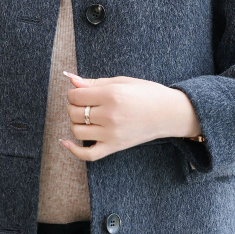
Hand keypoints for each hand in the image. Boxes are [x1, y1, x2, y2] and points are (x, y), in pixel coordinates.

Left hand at [59, 71, 198, 161]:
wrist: (169, 113)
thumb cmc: (146, 93)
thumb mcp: (121, 81)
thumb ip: (93, 82)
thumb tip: (70, 79)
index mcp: (111, 95)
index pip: (75, 96)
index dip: (74, 93)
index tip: (81, 92)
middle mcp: (109, 115)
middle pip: (73, 113)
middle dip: (74, 106)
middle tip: (84, 103)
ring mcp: (111, 134)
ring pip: (76, 131)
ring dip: (74, 123)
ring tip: (84, 117)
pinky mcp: (114, 147)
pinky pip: (87, 154)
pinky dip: (73, 150)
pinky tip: (65, 141)